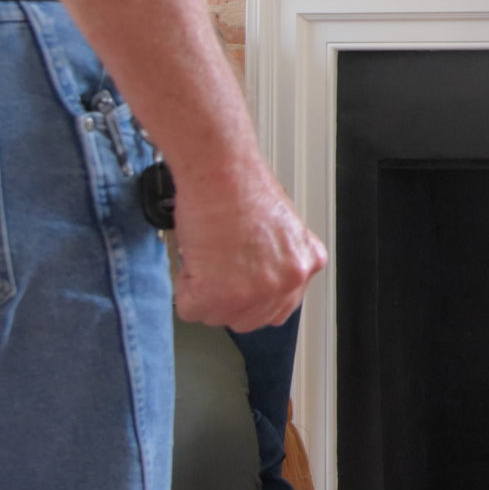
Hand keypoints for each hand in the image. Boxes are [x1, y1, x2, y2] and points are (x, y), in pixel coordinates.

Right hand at [172, 158, 326, 330]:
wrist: (222, 170)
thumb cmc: (242, 186)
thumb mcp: (281, 227)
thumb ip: (276, 260)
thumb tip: (254, 276)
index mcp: (304, 265)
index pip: (276, 308)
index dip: (249, 294)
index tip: (237, 282)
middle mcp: (286, 283)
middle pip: (246, 319)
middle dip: (225, 296)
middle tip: (216, 263)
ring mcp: (255, 293)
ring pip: (215, 315)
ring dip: (203, 289)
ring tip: (208, 251)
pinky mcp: (219, 295)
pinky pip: (189, 309)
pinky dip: (184, 284)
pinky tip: (195, 254)